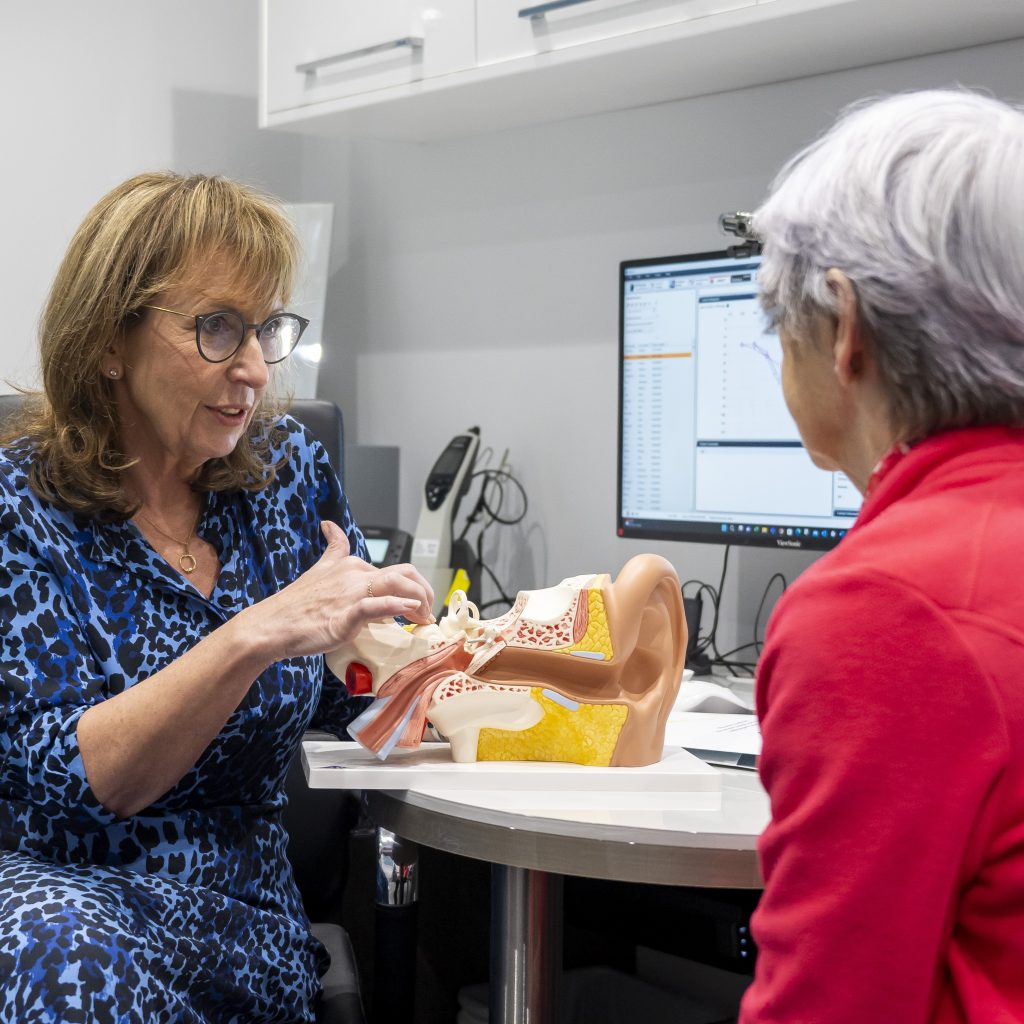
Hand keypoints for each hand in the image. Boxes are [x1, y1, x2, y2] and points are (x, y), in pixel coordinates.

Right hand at [247, 521, 435, 661]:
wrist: (271, 625)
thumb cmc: (296, 606)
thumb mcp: (319, 570)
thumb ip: (332, 550)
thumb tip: (330, 526)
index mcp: (350, 564)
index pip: (396, 569)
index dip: (415, 586)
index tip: (420, 603)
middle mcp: (354, 573)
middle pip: (405, 573)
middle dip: (425, 591)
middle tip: (428, 612)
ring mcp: (351, 592)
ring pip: (397, 583)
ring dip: (419, 600)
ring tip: (423, 617)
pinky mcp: (346, 613)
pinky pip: (378, 604)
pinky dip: (398, 605)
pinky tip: (409, 611)